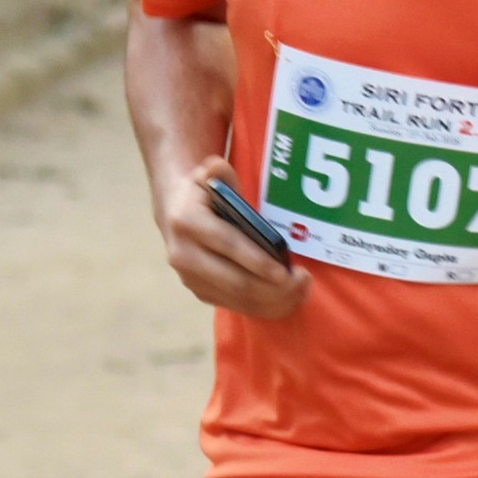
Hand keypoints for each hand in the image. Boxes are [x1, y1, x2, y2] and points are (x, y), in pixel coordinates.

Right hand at [154, 156, 307, 319]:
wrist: (174, 213)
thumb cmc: (202, 193)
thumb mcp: (206, 174)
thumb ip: (216, 170)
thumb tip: (218, 170)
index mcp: (187, 223)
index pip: (228, 246)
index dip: (258, 262)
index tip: (285, 271)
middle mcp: (184, 256)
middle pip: (235, 281)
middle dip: (273, 287)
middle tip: (303, 280)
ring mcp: (191, 279)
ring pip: (238, 299)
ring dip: (274, 300)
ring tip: (302, 290)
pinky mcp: (201, 293)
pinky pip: (237, 306)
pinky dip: (264, 307)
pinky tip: (288, 299)